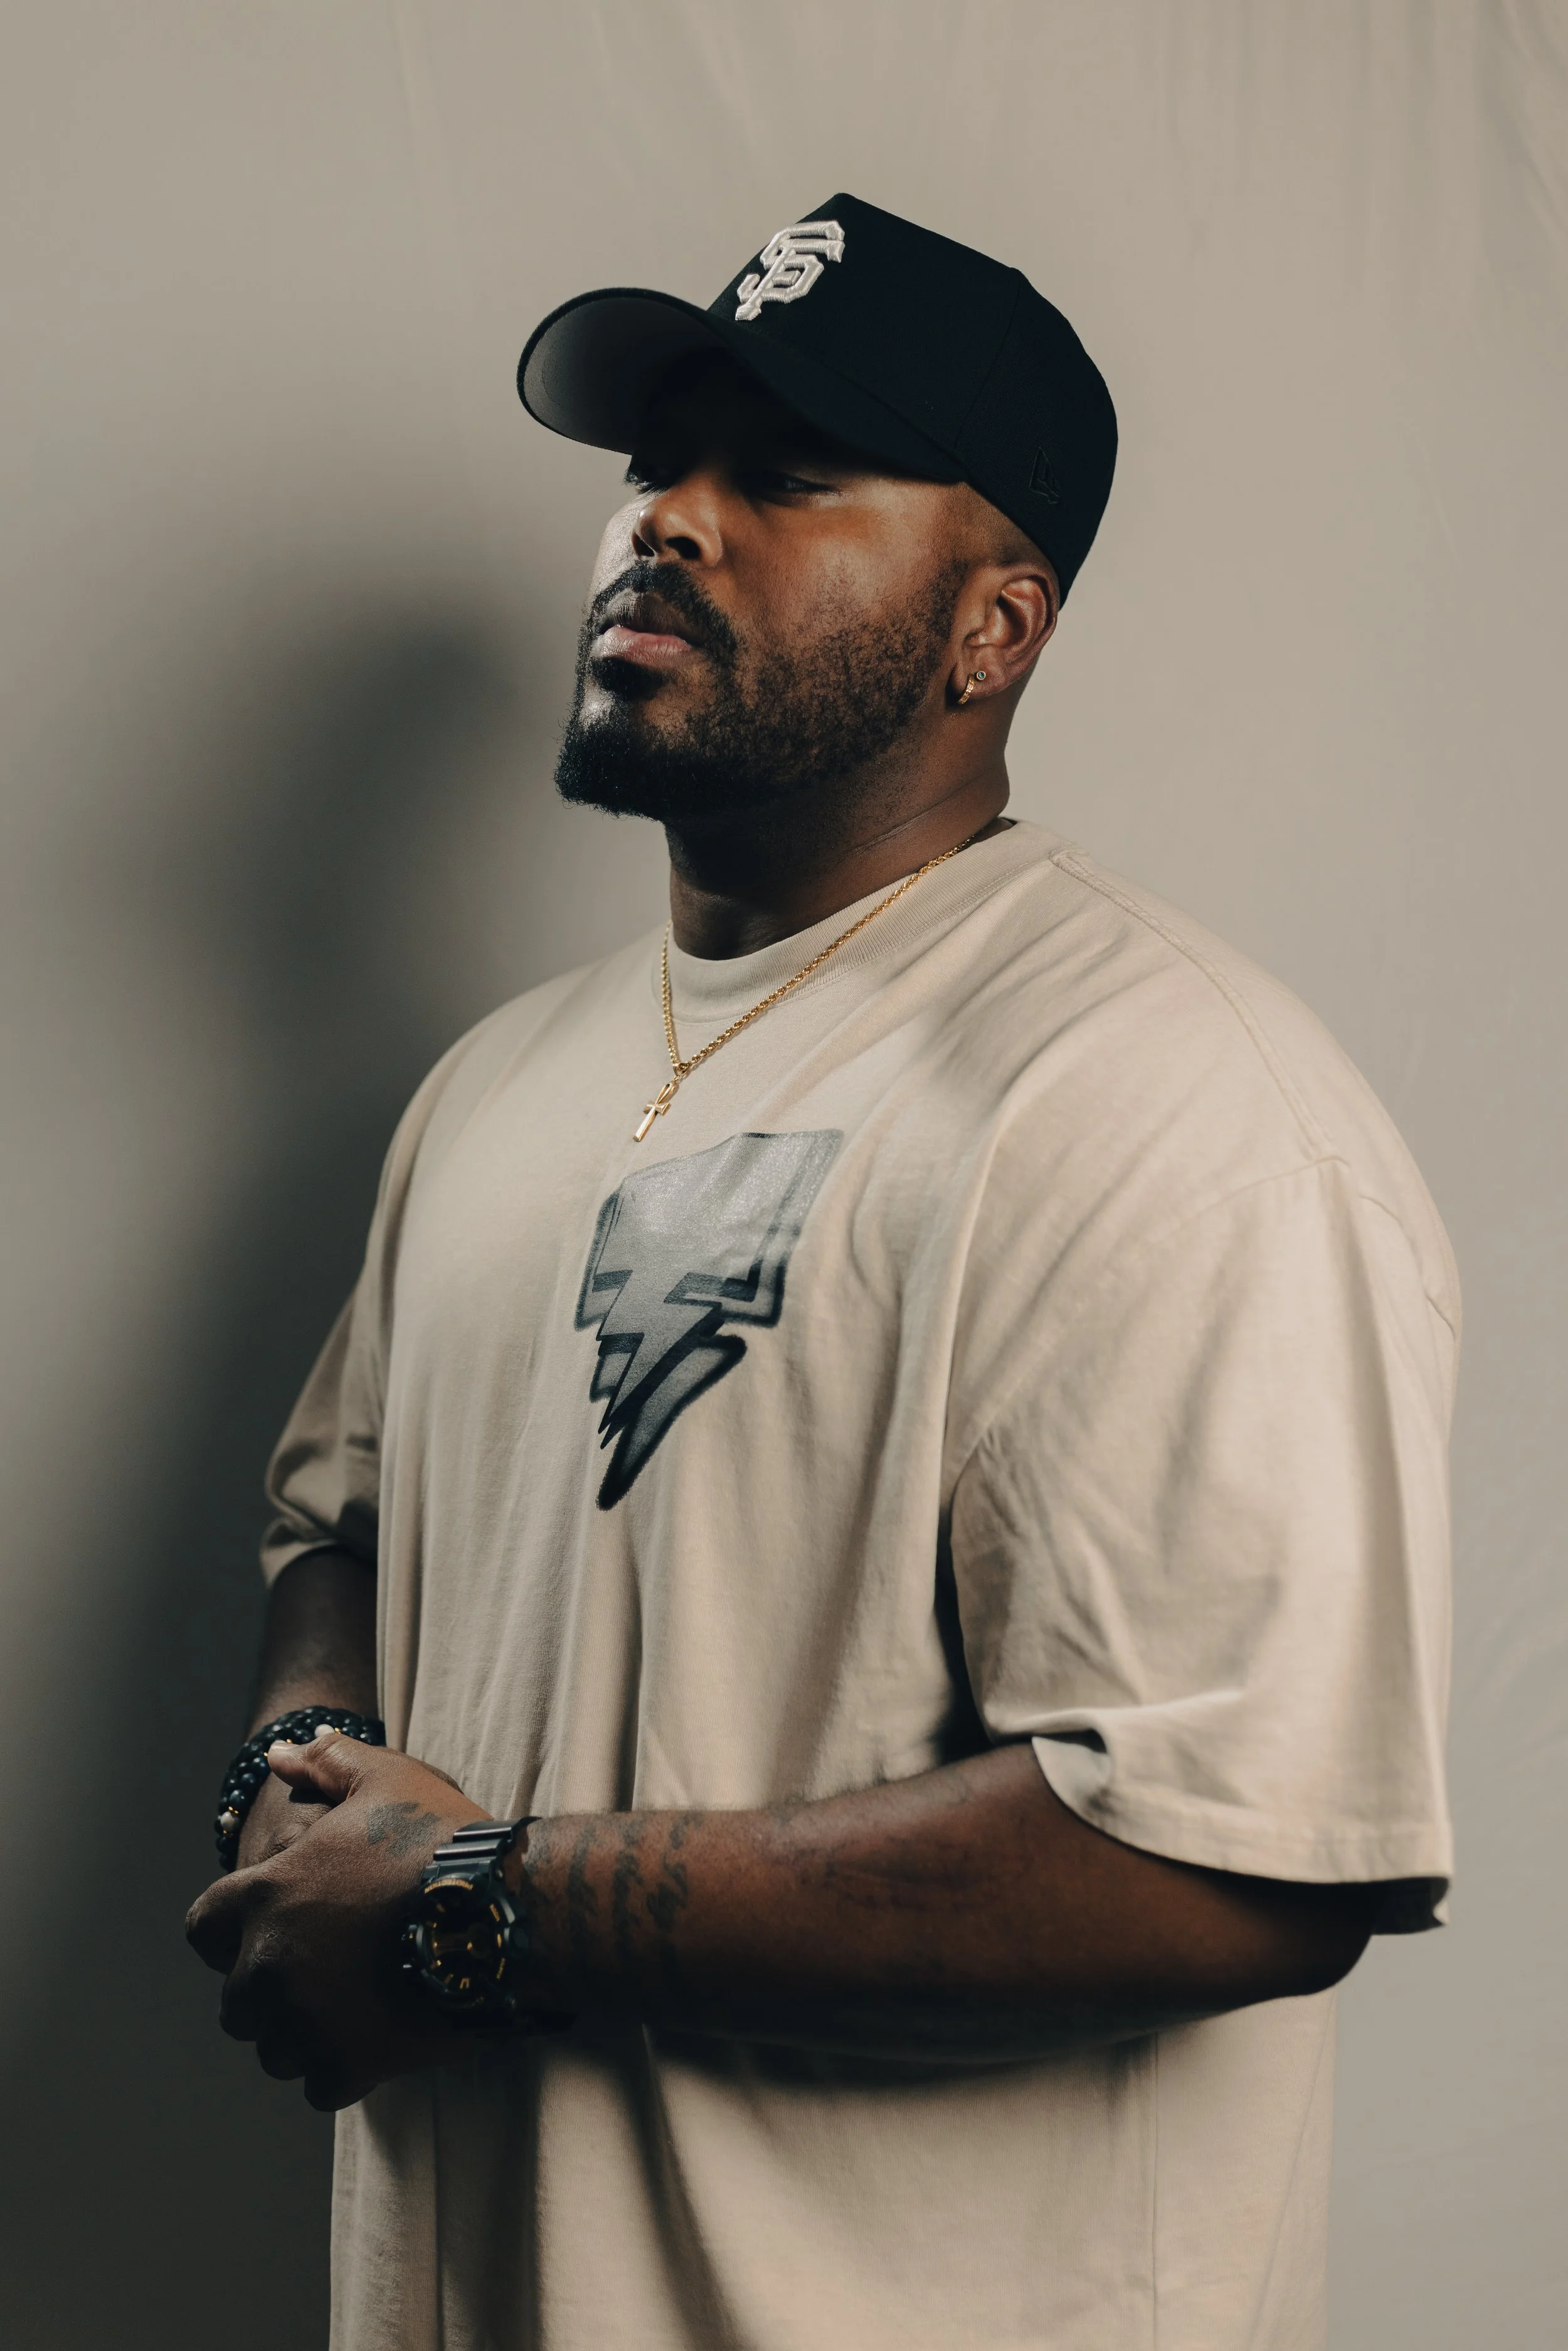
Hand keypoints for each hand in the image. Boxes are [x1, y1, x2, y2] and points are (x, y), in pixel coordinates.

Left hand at [187, 1731, 488, 2110]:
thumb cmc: (440, 1840)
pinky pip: (319, 2085)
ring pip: (275, 2050)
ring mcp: (306, 2021)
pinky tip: (374, 2039)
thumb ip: (326, 1763)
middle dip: (270, 1992)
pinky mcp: (349, 2065)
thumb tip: (278, 1756)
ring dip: (301, 2035)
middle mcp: (271, 1964)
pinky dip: (341, 2070)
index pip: (204, 1931)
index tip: (273, 1930)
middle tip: (321, 1974)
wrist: (502, 1910)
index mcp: (267, 1896)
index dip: (232, 1933)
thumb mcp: (385, 1780)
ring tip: (349, 2009)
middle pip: (237, 2003)